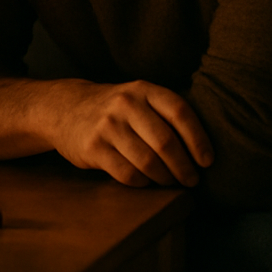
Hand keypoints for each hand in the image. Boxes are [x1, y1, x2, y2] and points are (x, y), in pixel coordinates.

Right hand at [49, 79, 213, 187]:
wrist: (63, 108)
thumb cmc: (114, 109)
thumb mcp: (137, 97)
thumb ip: (164, 113)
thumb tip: (204, 149)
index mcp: (141, 89)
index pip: (179, 112)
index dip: (199, 140)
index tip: (207, 161)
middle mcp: (124, 104)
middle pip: (166, 143)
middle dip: (185, 168)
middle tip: (191, 179)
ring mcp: (106, 126)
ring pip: (149, 163)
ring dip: (165, 179)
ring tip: (169, 181)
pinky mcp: (93, 147)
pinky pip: (129, 174)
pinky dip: (143, 182)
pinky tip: (144, 179)